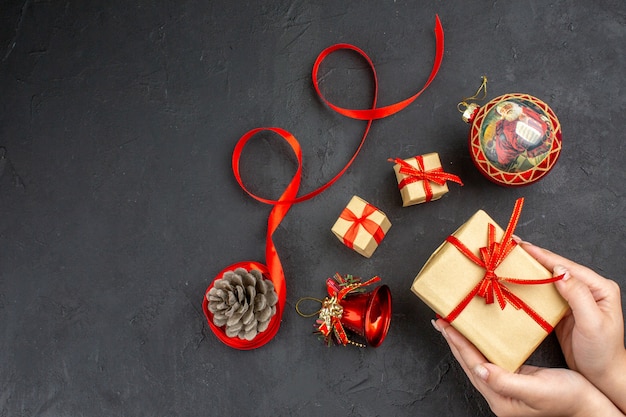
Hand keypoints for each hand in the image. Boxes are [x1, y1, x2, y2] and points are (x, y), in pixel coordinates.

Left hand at [433, 318, 622, 416]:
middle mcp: (497, 393)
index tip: (445, 325)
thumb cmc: (568, 398)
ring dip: (463, 341)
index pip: (472, 363)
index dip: (457, 342)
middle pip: (468, 361)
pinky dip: (478, 345)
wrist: (589, 406)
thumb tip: (479, 369)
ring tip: (451, 325)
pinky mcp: (513, 378)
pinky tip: (476, 336)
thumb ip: (506, 381)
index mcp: (499, 397)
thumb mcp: (537, 389)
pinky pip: (488, 359)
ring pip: (476, 359)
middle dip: (453, 340)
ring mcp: (504, 387)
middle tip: (440, 320)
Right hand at [519, 240, 625, 412]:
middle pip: (556, 268)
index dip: (543, 255)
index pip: (566, 267)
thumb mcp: (592, 323)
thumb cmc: (602, 352)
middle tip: (511, 247)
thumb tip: (559, 271)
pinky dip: (531, 286)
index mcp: (599, 288)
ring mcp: (575, 299)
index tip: (522, 245)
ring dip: (530, 270)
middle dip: (533, 258)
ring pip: (548, 279)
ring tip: (510, 260)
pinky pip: (545, 293)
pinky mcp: (564, 310)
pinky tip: (518, 281)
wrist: (603, 376)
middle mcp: (588, 289)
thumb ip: (577, 295)